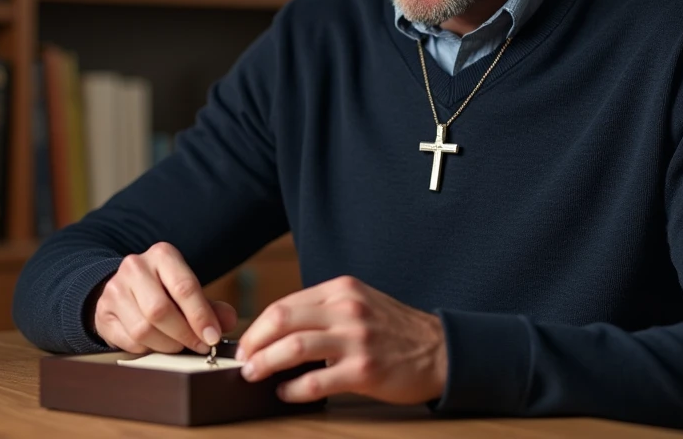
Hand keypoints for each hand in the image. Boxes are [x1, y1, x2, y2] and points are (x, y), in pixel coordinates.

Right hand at [93, 242, 237, 353]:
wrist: (124, 289)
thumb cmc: (163, 290)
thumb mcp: (187, 290)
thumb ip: (210, 306)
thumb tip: (228, 320)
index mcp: (162, 255)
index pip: (184, 287)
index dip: (200, 316)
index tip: (212, 337)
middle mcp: (135, 267)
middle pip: (160, 310)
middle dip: (184, 334)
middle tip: (198, 346)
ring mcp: (114, 290)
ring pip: (143, 329)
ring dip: (166, 345)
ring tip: (178, 345)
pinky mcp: (103, 314)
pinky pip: (128, 341)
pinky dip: (147, 349)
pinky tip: (156, 344)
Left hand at [235, 276, 446, 404]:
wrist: (440, 350)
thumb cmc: (395, 330)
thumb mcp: (360, 304)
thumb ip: (324, 311)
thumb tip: (279, 332)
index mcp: (341, 289)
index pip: (285, 304)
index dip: (258, 326)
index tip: (247, 343)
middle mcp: (346, 309)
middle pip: (282, 320)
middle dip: (254, 342)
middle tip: (242, 360)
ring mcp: (356, 339)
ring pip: (293, 348)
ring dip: (265, 363)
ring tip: (254, 375)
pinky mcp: (364, 370)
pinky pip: (316, 381)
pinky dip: (293, 389)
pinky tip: (286, 392)